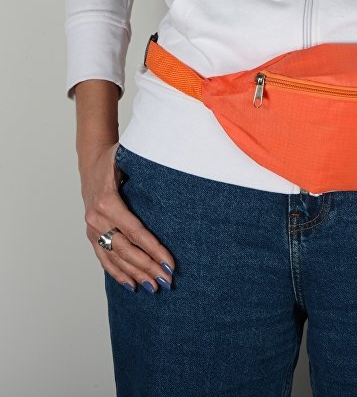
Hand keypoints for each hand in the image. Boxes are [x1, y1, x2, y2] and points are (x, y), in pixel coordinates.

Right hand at [79, 141, 175, 292]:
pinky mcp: (92, 235)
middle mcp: (97, 219)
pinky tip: (132, 286)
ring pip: (115, 258)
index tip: (170, 263)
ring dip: (136, 274)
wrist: (91, 162)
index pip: (135, 232)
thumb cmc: (116, 159)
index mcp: (107, 201)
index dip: (154, 249)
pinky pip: (104, 258)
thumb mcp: (129, 157)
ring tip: (154, 288)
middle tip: (167, 281)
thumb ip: (147, 167)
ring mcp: (93, 229)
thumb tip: (175, 171)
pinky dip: (117, 274)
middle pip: (126, 250)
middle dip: (148, 267)